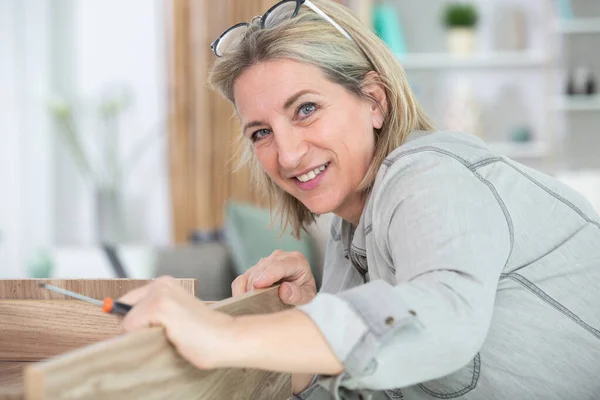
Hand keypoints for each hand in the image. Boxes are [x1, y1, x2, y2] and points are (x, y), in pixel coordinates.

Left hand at [118, 276, 234, 369]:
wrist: (225, 337)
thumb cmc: (202, 333)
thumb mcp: (173, 316)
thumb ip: (151, 314)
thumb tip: (119, 324)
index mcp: (165, 284)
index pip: (128, 301)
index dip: (131, 320)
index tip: (141, 330)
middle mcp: (161, 284)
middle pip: (123, 311)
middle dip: (134, 327)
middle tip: (164, 334)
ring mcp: (160, 294)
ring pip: (127, 321)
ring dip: (141, 334)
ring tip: (169, 335)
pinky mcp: (159, 307)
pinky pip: (131, 327)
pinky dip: (141, 337)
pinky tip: (169, 336)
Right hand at [231, 250, 315, 305]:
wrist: (301, 291)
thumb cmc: (304, 293)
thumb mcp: (308, 297)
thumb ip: (298, 294)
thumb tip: (283, 290)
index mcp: (296, 260)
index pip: (279, 266)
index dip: (267, 275)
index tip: (257, 286)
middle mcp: (279, 257)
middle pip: (262, 270)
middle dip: (256, 287)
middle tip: (254, 305)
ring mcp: (265, 262)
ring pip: (250, 274)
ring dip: (247, 290)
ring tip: (250, 305)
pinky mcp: (254, 270)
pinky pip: (241, 279)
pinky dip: (240, 290)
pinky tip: (244, 301)